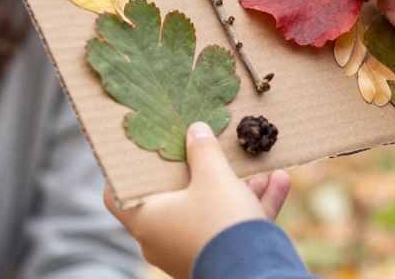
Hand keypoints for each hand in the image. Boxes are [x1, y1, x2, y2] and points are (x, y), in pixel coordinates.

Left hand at [105, 122, 290, 278]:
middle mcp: (161, 239)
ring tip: (259, 170)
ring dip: (235, 189)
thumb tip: (195, 130)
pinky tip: (279, 182)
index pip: (115, 197)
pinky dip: (250, 208)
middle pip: (173, 198)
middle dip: (199, 172)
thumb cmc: (221, 221)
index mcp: (146, 220)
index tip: (138, 153)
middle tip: (205, 151)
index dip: (123, 173)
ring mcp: (187, 252)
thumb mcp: (214, 177)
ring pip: (209, 212)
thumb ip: (202, 151)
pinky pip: (229, 229)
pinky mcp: (215, 260)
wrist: (255, 273)